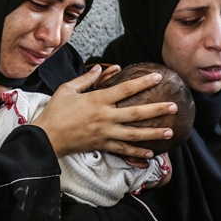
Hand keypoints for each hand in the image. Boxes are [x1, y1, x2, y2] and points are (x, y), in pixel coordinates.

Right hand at [31, 66, 177, 159]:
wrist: (47, 137)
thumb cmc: (55, 111)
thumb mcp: (67, 89)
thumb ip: (85, 79)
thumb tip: (98, 68)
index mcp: (98, 100)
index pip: (126, 89)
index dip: (143, 83)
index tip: (158, 78)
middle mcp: (105, 116)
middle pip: (137, 112)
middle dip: (157, 109)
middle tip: (174, 107)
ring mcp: (105, 133)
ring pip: (134, 133)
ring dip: (153, 133)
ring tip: (169, 132)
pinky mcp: (102, 145)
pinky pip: (124, 149)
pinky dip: (137, 152)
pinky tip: (151, 152)